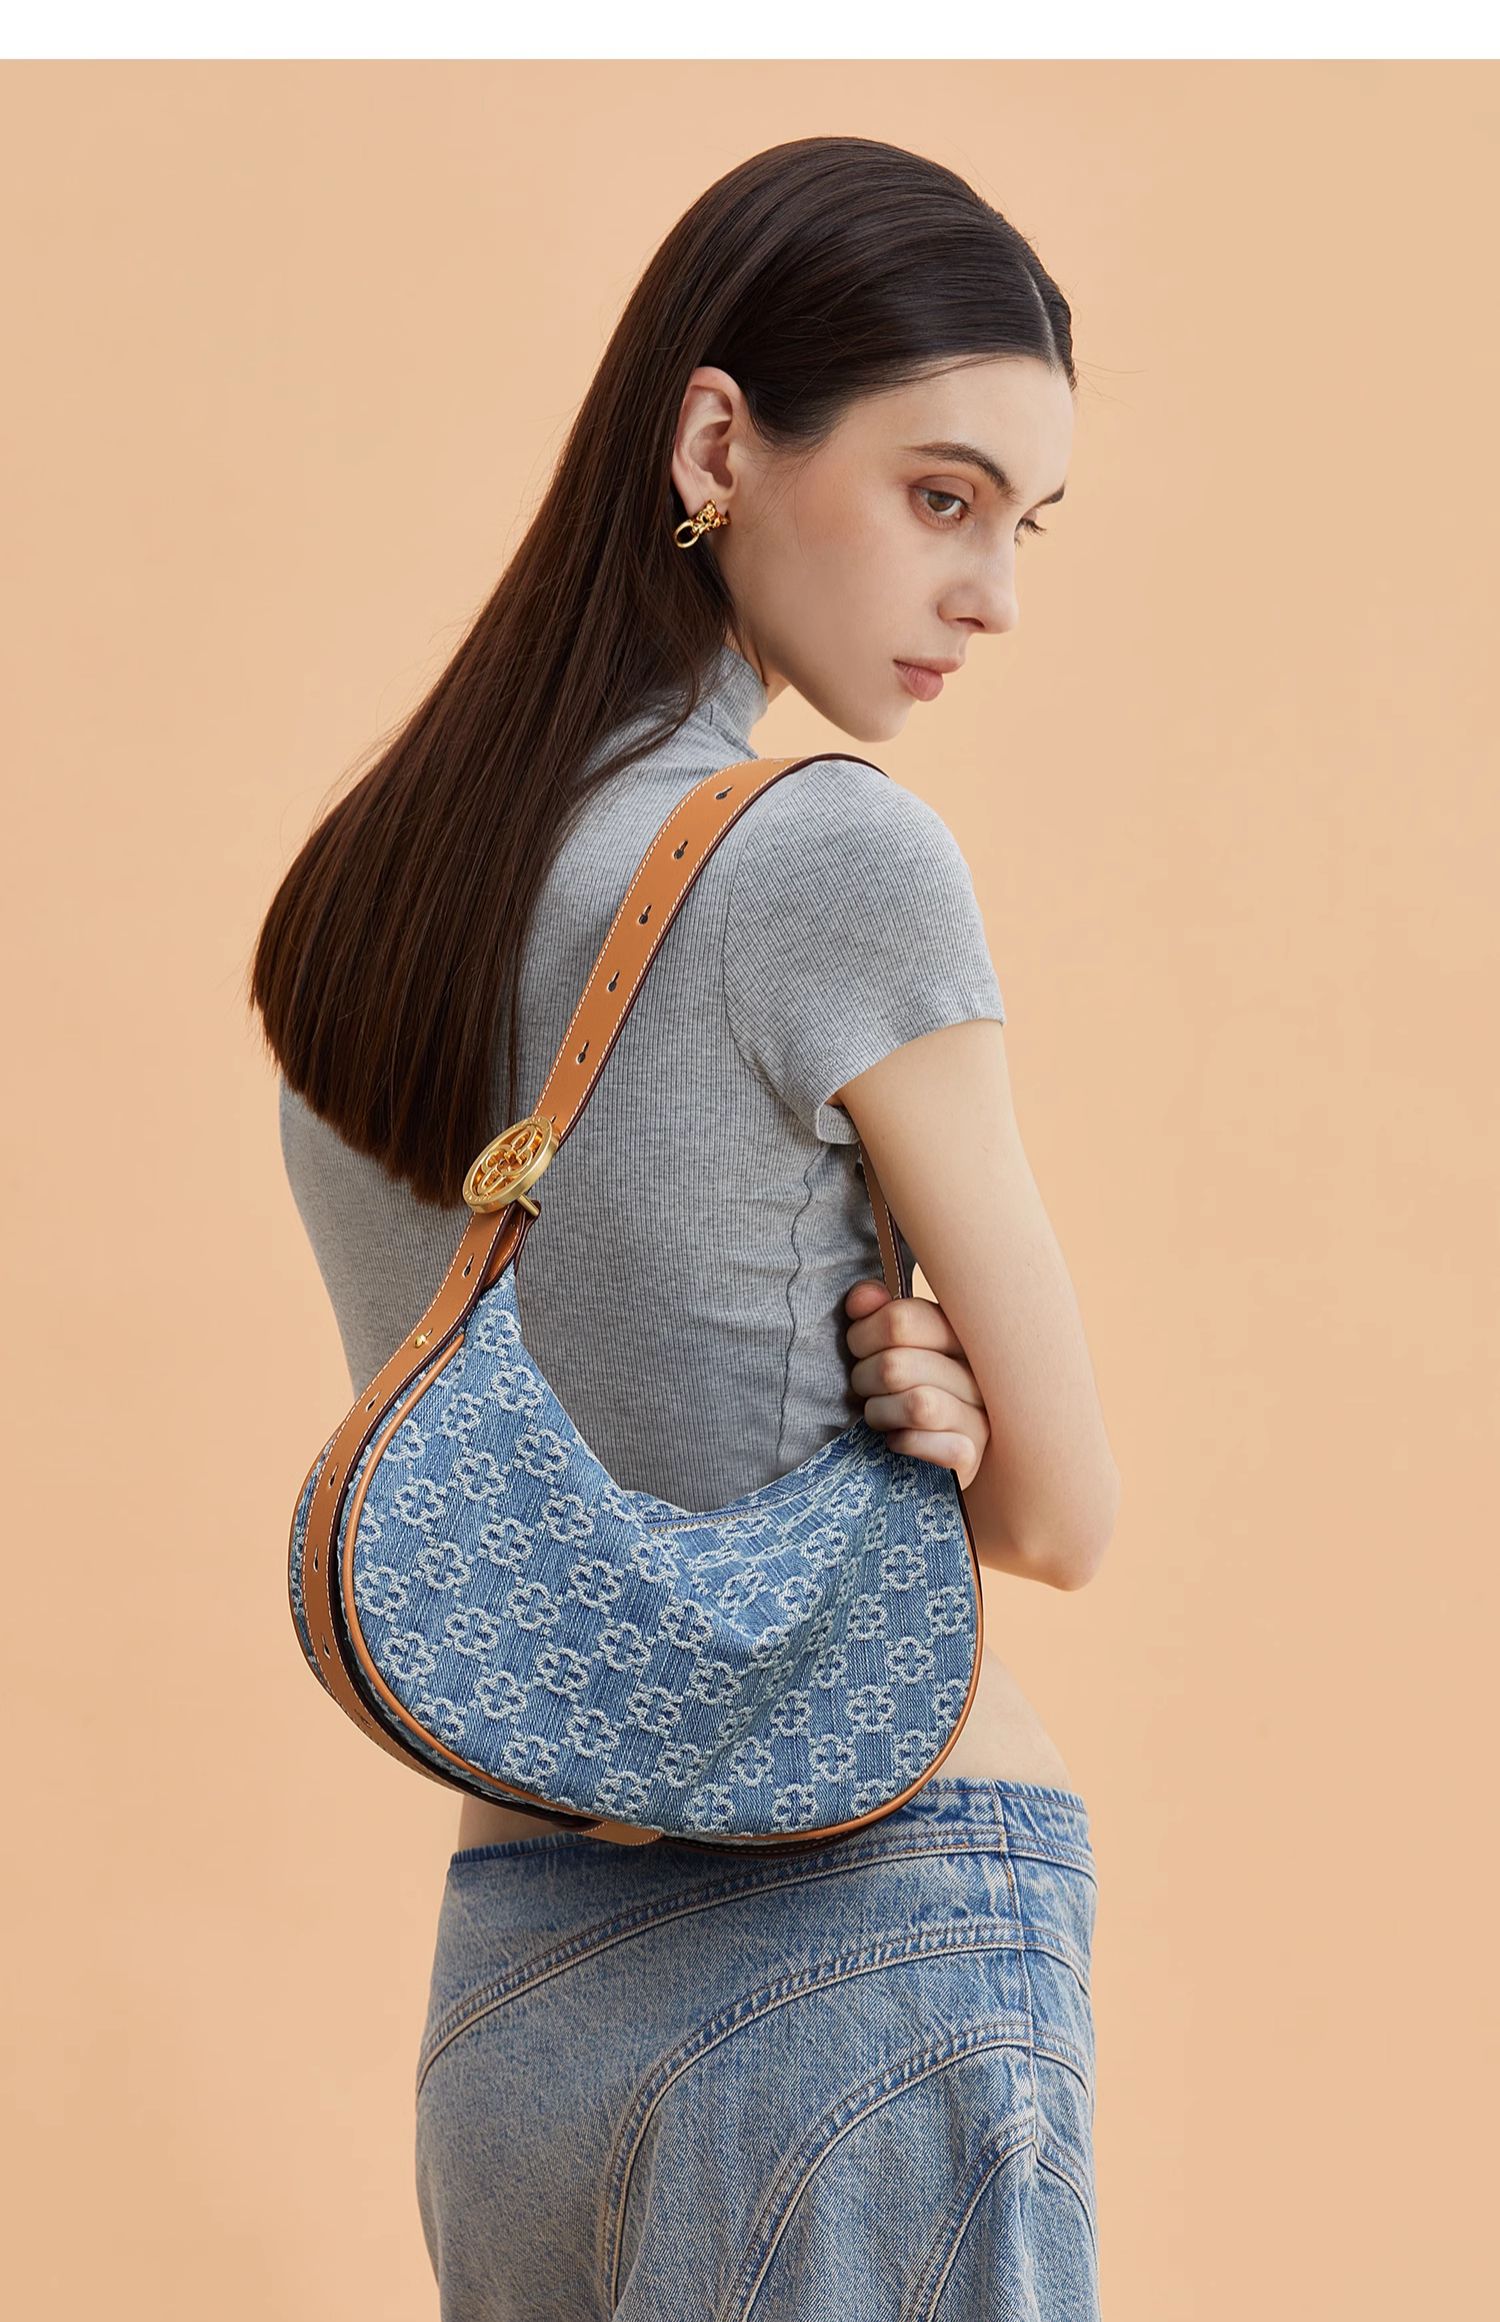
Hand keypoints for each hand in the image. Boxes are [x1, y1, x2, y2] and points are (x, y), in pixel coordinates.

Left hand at [842, 1277, 990, 1490]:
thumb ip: (877, 1312)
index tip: (860, 1348)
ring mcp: (980, 1414)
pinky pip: (924, 1442)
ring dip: (880, 1412)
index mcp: (959, 1331)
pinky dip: (901, 1443)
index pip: (902, 1319)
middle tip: (865, 1387)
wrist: (925, 1454)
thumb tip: (863, 1298)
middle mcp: (977, 1370)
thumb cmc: (902, 1386)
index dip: (863, 1335)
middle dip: (863, 1378)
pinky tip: (899, 1440)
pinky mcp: (970, 1455)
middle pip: (895, 1365)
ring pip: (916, 1404)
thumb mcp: (890, 1344)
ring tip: (880, 1414)